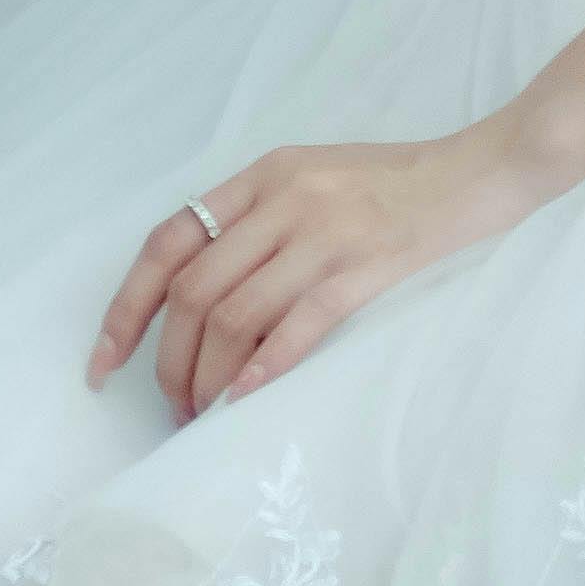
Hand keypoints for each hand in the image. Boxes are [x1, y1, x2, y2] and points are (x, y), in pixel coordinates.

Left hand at [86, 116, 568, 419]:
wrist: (480, 170)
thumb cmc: (395, 183)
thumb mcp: (314, 179)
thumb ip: (260, 219)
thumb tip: (198, 298)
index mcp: (263, 174)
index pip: (168, 242)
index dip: (127, 306)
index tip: (104, 363)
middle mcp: (283, 198)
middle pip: (193, 291)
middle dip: (169, 362)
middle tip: (174, 408)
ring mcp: (323, 231)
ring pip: (235, 315)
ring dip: (208, 378)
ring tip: (206, 415)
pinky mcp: (364, 265)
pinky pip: (297, 324)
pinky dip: (262, 368)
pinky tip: (245, 399)